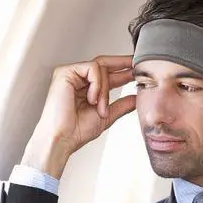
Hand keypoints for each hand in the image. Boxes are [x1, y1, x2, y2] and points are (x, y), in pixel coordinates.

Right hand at [22, 55, 135, 178]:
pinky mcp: (65, 72)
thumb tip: (137, 98)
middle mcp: (77, 79)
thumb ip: (122, 105)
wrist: (63, 139)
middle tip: (136, 64)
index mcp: (86, 88)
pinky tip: (92, 99)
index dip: (123, 70)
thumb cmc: (77, 131)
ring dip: (106, 89)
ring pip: (100, 67)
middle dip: (122, 63)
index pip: (107, 73)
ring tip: (100, 108)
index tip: (138, 69)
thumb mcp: (107, 116)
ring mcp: (71, 74)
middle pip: (104, 63)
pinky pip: (92, 69)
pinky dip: (97, 85)